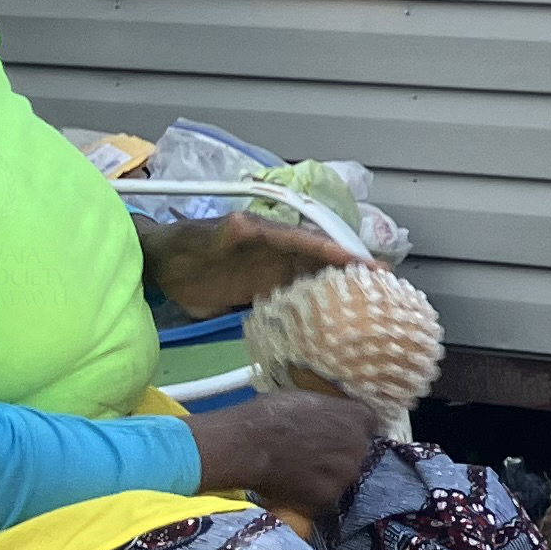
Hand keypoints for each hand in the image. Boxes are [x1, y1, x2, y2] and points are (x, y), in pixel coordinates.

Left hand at [141, 206, 367, 321]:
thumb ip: (226, 233)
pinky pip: (296, 301)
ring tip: (372, 308)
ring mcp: (273, 275)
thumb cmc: (184, 246)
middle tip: (388, 289)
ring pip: (315, 282)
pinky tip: (333, 325)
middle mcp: (279, 254)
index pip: (313, 243)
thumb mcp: (205, 236)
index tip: (369, 267)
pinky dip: (317, 310)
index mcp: (271, 235)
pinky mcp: (263, 294)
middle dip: (354, 273)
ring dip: (341, 292)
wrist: (162, 267)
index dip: (341, 254)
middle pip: (323, 263)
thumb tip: (246, 224)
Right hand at [187, 390, 379, 528]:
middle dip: (338, 456)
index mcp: (357, 417)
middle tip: (311, 458)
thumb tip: (325, 419)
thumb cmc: (269, 414)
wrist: (246, 445)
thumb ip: (327, 412)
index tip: (332, 436)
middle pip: (356, 454)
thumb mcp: (305, 400)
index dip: (348, 431)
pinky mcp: (328, 498)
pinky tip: (291, 489)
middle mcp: (359, 446)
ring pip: (341, 478)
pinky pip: (323, 498)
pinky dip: (311, 497)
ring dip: (326, 478)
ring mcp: (346, 474)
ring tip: (298, 475)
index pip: (367, 426)